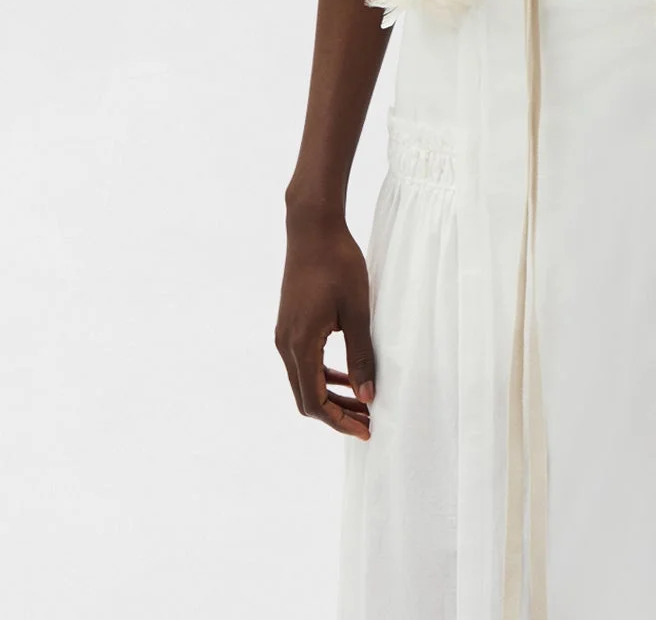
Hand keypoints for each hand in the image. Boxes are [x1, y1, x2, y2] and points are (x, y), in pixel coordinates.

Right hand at [275, 214, 375, 441]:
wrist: (312, 228)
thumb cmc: (338, 264)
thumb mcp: (357, 311)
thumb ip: (361, 355)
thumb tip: (368, 397)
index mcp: (301, 345)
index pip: (315, 402)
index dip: (340, 421)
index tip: (367, 429)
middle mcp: (285, 344)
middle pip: (306, 398)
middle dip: (337, 414)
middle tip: (369, 420)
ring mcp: (284, 334)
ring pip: (304, 381)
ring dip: (331, 396)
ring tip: (363, 402)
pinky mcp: (289, 324)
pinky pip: (303, 363)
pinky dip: (324, 376)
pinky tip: (347, 375)